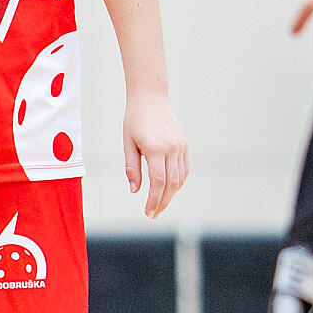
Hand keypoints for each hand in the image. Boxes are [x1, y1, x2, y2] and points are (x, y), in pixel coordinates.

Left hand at [123, 89, 188, 219]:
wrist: (150, 99)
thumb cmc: (134, 121)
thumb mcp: (128, 144)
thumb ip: (132, 168)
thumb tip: (135, 191)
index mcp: (155, 149)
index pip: (158, 182)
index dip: (154, 200)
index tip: (148, 213)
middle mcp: (171, 148)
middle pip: (171, 184)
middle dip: (162, 202)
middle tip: (153, 214)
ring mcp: (180, 147)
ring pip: (180, 178)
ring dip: (171, 194)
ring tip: (159, 204)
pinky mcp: (185, 145)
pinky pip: (184, 169)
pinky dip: (178, 182)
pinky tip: (169, 189)